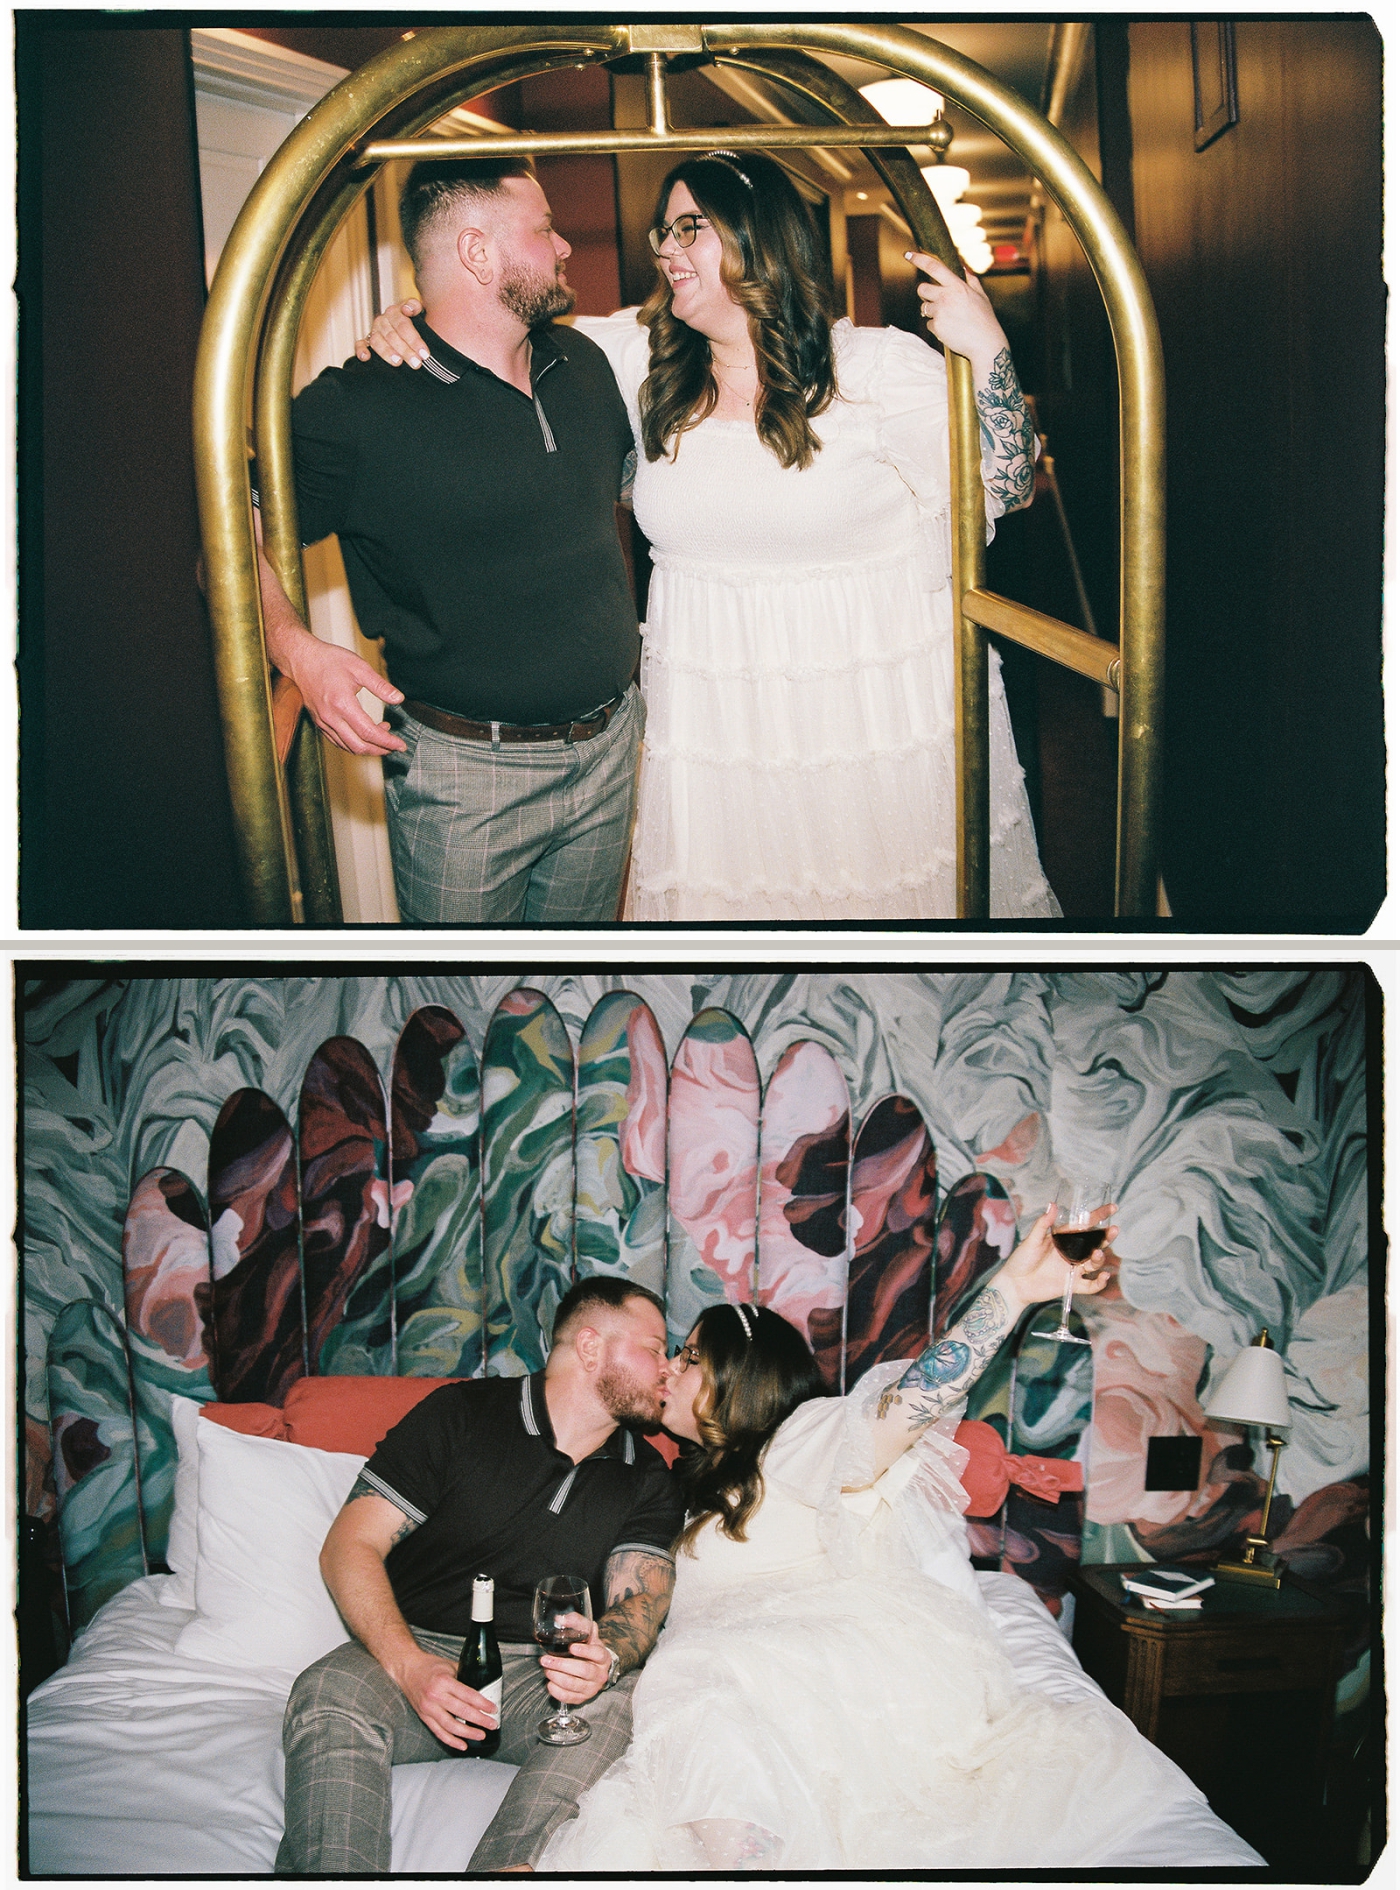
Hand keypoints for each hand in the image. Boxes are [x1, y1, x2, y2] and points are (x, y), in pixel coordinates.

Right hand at [278, 627, 405, 755]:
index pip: (369, 733)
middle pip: (359, 746)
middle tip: (394, 747)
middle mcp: (331, 717)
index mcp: (342, 704)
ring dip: (367, 748)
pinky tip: (363, 736)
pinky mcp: (319, 722)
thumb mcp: (359, 667)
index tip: (400, 745)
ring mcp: (323, 722)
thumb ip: (380, 686)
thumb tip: (399, 699)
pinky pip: (337, 741)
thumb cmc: (328, 660)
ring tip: (382, 739)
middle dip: (380, 750)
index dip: (388, 742)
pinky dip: (353, 744)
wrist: (301, 658)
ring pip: (347, 747)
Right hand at [356, 300, 427, 366]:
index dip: (414, 340)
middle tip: (416, 363)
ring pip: (377, 341)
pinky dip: (361, 350)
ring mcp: (374, 331)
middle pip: (392, 335)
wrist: (409, 328)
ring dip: (387, 352)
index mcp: (395, 311)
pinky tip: (366, 357)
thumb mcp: (420, 313)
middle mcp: (383, 320)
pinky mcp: (366, 341)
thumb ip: (415, 308)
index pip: (403, 325)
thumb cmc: (416, 323)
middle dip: (405, 350)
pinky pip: (360, 344)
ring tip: (398, 363)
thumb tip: (408, 309)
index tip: (425, 353)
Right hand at [395, 1646, 498, 1751]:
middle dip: (479, 1720)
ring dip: (468, 1733)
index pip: (467, 1695)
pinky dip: (451, 1740)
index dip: (482, 1703)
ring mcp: (428, 1708)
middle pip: (461, 1712)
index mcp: (444, 1681)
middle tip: (492, 1724)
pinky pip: (438, 1732)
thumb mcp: (449, 1665)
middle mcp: (435, 1696)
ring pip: (450, 1726)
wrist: (407, 1668)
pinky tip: (462, 1744)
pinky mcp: (423, 1717)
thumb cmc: (430, 1665)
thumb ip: (464, 1675)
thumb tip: (482, 1685)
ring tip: (481, 1735)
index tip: (493, 1709)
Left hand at [538, 1613, 611, 1705]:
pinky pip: (569, 1698)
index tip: (572, 1647)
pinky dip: (557, 1691)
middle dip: (562, 1665)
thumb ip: (576, 1623)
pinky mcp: (583, 1698)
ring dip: (557, 1677)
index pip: (597, 1654)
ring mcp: (592, 1688)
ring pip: (574, 1685)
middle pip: (583, 1670)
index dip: (585, 1651)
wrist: (594, 1667)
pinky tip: (550, 1683)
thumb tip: (560, 1619)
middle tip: (546, 1660)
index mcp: (603, 1656)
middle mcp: (600, 1674)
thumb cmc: (588, 1648)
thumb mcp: (586, 1634)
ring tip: (546, 1669)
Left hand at [906, 251, 1006, 374]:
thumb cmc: (985, 320)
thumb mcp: (981, 296)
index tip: (908, 254)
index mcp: (957, 286)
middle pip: (922, 288)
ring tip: (950, 319)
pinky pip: (929, 325)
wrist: (985, 344)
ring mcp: (940, 312)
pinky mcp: (937, 327)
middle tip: (935, 300)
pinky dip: (937, 328)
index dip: (919, 259)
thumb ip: (971, 281)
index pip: (934, 267)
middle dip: (925, 294)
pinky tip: (951, 331)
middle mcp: (947, 296)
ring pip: (924, 308)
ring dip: (932, 312)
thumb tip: (963, 269)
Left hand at [998, 1203, 1117, 1308]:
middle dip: (1106, 1237)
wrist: (1015, 1284)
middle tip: (1113, 1230)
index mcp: (1064, 1238)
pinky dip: (1099, 1282)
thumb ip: (1043, 1224)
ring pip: (1094, 1262)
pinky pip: (1090, 1285)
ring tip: (1097, 1253)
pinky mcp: (1072, 1284)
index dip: (1099, 1216)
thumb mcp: (1031, 1240)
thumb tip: (1052, 1204)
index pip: (1085, 1225)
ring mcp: (1073, 1268)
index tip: (1113, 1208)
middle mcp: (1071, 1252)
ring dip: (1099, 1258)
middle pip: (1094, 1244)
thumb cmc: (1021, 1259)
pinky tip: (1104, 1276)